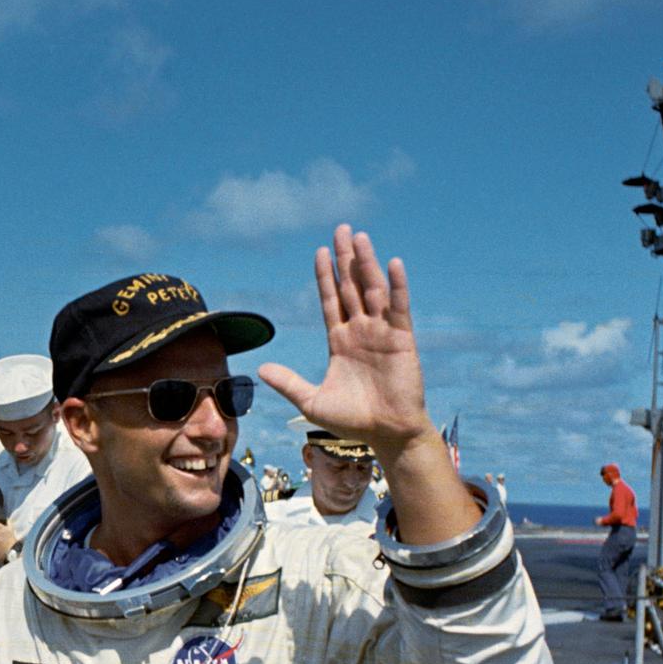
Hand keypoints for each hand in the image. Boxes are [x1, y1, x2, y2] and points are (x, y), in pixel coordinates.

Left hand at [258, 225, 432, 452]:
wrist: (386, 433)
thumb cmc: (352, 420)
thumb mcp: (311, 401)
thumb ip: (288, 382)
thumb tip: (260, 368)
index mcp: (339, 341)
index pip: (330, 300)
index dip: (325, 276)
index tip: (320, 252)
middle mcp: (360, 331)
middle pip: (351, 287)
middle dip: (345, 259)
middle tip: (341, 230)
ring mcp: (381, 333)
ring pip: (373, 290)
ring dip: (367, 263)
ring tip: (360, 237)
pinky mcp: (402, 339)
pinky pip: (399, 308)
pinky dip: (397, 286)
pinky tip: (392, 263)